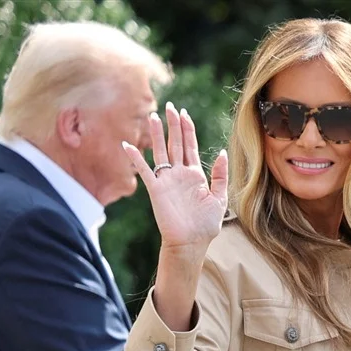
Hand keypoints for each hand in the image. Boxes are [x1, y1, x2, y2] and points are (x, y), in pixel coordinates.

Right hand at [121, 102, 227, 253]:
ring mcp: (167, 180)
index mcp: (195, 174)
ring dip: (157, 134)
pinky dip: (136, 158)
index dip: (187, 129)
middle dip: (173, 124)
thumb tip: (222, 153)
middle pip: (175, 143)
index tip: (184, 113)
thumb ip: (220, 176)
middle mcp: (180, 174)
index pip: (190, 146)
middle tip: (171, 106)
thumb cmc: (205, 225)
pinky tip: (128, 145)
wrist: (191, 243)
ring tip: (153, 116)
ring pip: (160, 152)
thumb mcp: (219, 198)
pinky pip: (144, 171)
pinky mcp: (156, 190)